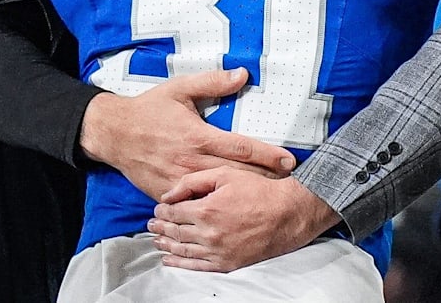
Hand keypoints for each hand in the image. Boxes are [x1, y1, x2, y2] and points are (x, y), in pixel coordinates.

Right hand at [80, 68, 296, 200]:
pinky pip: (195, 203)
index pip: (241, 147)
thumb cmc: (149, 109)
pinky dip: (214, 206)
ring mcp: (180, 181)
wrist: (113, 133)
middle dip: (265, 179)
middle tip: (290, 184)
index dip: (268, 155)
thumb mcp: (180, 89)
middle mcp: (191, 161)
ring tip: (270, 198)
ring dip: (244, 195)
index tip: (289, 161)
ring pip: (219, 192)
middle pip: (237, 174)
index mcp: (198, 136)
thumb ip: (212, 82)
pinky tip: (232, 211)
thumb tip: (242, 74)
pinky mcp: (168, 193)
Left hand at [148, 168, 341, 271]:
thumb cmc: (260, 191)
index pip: (173, 213)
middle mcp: (209, 233)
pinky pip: (196, 266)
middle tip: (152, 225)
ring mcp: (217, 250)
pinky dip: (180, 263)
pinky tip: (170, 259)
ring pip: (182, 250)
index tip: (158, 210)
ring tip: (158, 240)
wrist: (287, 213)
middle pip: (175, 232)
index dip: (162, 211)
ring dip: (166, 245)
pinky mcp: (226, 262)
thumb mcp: (225, 175)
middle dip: (161, 228)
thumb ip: (193, 182)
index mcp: (206, 209)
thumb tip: (169, 194)